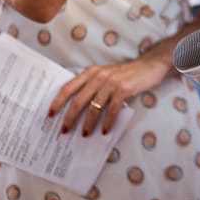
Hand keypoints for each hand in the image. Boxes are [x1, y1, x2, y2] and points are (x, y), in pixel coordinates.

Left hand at [48, 55, 169, 135]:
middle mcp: (98, 76)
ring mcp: (111, 82)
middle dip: (69, 118)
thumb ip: (93, 84)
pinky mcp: (123, 89)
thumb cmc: (126, 73)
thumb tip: (78, 107)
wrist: (149, 65)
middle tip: (64, 131)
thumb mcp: (106, 74)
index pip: (68, 88)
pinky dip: (107, 122)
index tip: (50, 115)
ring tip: (84, 134)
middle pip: (78, 101)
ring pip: (94, 107)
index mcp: (91, 72)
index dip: (57, 102)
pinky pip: (111, 110)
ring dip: (88, 123)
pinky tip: (105, 131)